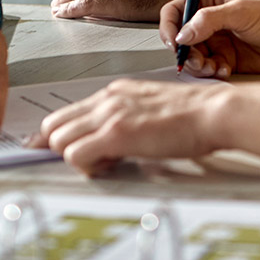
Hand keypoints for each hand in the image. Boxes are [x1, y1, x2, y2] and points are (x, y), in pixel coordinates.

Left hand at [36, 78, 259, 173]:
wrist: (213, 113)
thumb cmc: (194, 116)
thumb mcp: (151, 108)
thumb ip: (127, 118)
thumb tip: (112, 140)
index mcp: (115, 92)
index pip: (67, 112)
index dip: (54, 135)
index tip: (46, 148)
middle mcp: (107, 99)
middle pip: (53, 125)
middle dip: (61, 147)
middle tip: (87, 160)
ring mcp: (109, 114)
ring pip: (59, 140)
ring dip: (76, 157)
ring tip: (107, 162)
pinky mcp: (116, 133)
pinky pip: (75, 155)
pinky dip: (86, 167)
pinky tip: (112, 164)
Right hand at [157, 0, 259, 75]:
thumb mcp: (242, 12)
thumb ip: (209, 20)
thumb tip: (182, 34)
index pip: (176, 10)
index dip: (169, 26)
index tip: (174, 43)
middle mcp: (211, 19)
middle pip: (180, 38)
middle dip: (185, 52)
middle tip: (197, 61)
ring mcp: (219, 40)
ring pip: (192, 56)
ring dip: (198, 65)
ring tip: (213, 68)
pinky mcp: (227, 59)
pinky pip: (207, 69)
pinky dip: (211, 73)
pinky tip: (224, 71)